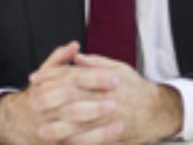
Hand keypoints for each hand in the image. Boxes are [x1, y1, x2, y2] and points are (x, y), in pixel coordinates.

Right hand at [0, 41, 106, 141]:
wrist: (17, 121)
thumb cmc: (37, 93)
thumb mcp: (45, 74)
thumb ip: (59, 59)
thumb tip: (74, 46)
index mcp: (47, 88)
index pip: (73, 81)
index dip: (94, 79)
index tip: (114, 78)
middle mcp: (48, 110)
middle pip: (74, 108)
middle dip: (96, 106)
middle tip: (116, 103)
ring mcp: (52, 129)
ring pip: (77, 132)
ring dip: (99, 131)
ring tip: (120, 126)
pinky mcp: (58, 143)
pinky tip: (116, 143)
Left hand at [30, 50, 182, 143]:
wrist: (159, 110)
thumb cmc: (136, 88)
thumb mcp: (119, 68)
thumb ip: (96, 63)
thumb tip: (75, 56)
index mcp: (104, 79)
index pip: (73, 75)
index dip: (52, 77)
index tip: (36, 79)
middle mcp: (106, 97)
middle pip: (73, 99)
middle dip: (50, 102)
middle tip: (33, 104)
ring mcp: (110, 118)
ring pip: (80, 123)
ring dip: (59, 127)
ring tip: (42, 130)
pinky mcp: (113, 134)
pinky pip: (92, 140)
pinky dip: (76, 142)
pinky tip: (63, 143)